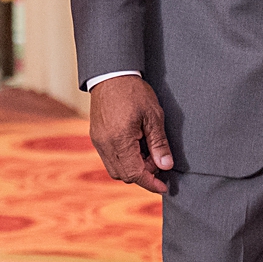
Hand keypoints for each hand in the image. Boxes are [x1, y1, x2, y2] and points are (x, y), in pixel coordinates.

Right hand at [88, 75, 174, 193]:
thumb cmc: (134, 92)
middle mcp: (105, 145)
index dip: (150, 183)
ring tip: (147, 151)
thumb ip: (159, 143)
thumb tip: (166, 166)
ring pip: (115, 169)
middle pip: (124, 175)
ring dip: (133, 168)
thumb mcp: (153, 116)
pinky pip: (109, 158)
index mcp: (120, 140)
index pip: (135, 174)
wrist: (111, 74)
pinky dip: (124, 159)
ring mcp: (98, 142)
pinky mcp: (96, 137)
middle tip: (158, 160)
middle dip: (143, 174)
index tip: (164, 186)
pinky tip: (135, 146)